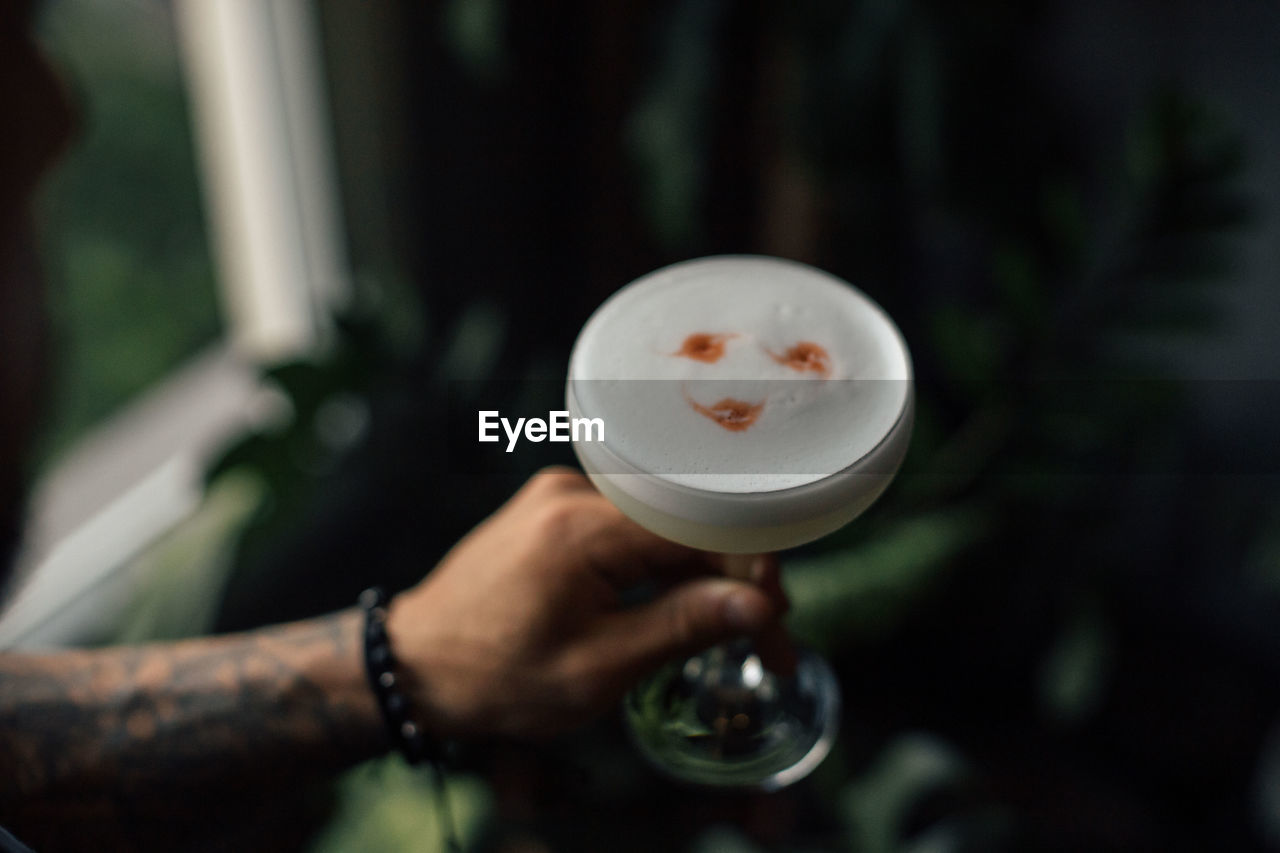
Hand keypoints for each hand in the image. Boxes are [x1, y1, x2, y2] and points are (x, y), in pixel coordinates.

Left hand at [386, 467, 787, 737]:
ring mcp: (561, 494)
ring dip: (701, 575)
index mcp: (581, 527)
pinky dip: (663, 567)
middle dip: (733, 580)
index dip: (752, 576)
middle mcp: (572, 491)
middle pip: (686, 522)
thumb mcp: (596, 669)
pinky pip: (632, 527)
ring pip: (663, 524)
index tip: (777, 629)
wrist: (416, 663)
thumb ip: (679, 629)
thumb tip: (756, 606)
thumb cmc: (495, 677)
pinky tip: (681, 606)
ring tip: (728, 631)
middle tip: (765, 641)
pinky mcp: (557, 509)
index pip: (700, 530)